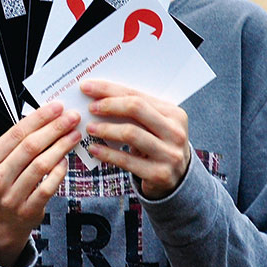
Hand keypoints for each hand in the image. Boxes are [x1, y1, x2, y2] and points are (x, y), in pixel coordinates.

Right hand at [0, 102, 80, 266]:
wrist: (0, 221)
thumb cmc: (5, 182)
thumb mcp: (1, 162)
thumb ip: (18, 142)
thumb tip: (49, 116)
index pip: (16, 133)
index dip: (39, 118)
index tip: (57, 107)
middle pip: (30, 147)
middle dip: (54, 129)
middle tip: (72, 117)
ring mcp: (11, 197)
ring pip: (41, 165)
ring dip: (61, 146)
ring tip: (75, 134)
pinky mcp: (27, 210)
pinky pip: (49, 186)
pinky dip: (60, 171)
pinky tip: (66, 159)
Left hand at [80, 80, 189, 199]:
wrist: (179, 178)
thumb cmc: (160, 145)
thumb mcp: (156, 126)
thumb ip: (137, 113)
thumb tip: (100, 97)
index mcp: (175, 114)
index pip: (138, 95)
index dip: (110, 90)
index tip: (87, 88)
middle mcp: (175, 132)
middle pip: (136, 109)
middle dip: (109, 105)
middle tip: (91, 108)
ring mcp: (169, 154)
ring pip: (130, 134)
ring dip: (106, 129)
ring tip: (90, 128)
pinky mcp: (159, 174)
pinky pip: (127, 160)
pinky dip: (107, 153)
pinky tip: (94, 149)